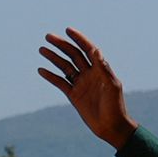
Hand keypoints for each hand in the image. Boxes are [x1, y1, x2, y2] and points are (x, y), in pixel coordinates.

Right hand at [38, 29, 138, 149]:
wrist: (111, 126)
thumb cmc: (115, 105)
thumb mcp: (111, 85)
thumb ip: (103, 67)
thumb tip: (95, 49)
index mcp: (100, 69)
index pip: (87, 49)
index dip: (78, 39)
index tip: (68, 30)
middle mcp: (89, 73)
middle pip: (73, 55)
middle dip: (61, 45)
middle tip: (48, 36)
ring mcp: (80, 84)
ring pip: (64, 66)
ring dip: (53, 57)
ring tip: (42, 49)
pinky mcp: (73, 95)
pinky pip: (60, 82)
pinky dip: (51, 76)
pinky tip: (41, 70)